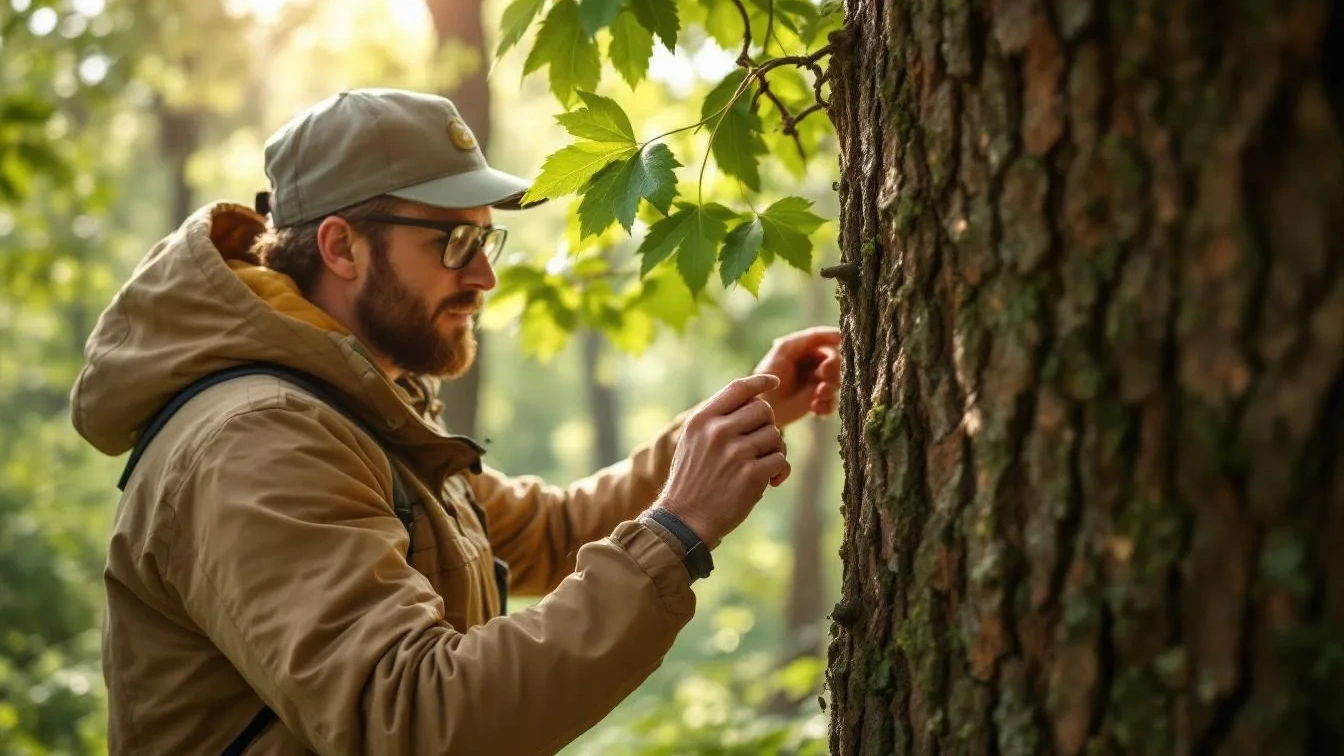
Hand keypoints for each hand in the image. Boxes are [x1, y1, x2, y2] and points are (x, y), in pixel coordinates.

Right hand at [657, 374, 789, 548]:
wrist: (684, 520)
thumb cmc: (691, 480)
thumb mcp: (692, 442)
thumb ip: (717, 420)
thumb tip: (753, 400)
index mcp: (702, 419)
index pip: (738, 388)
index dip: (760, 381)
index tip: (774, 382)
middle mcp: (718, 431)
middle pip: (764, 409)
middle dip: (767, 425)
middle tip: (760, 445)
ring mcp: (735, 452)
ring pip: (775, 435)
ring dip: (774, 450)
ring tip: (759, 466)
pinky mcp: (751, 474)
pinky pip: (781, 460)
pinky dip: (778, 471)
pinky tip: (768, 482)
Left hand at [753, 326, 841, 427]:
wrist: (760, 402)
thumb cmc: (769, 371)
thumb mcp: (786, 348)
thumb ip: (811, 337)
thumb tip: (840, 335)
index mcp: (809, 350)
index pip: (831, 347)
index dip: (834, 355)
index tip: (826, 365)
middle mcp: (815, 365)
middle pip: (838, 366)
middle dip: (833, 374)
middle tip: (823, 380)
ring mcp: (817, 383)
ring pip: (837, 384)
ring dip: (830, 390)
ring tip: (818, 396)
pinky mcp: (816, 401)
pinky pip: (832, 404)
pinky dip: (827, 406)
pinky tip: (815, 408)